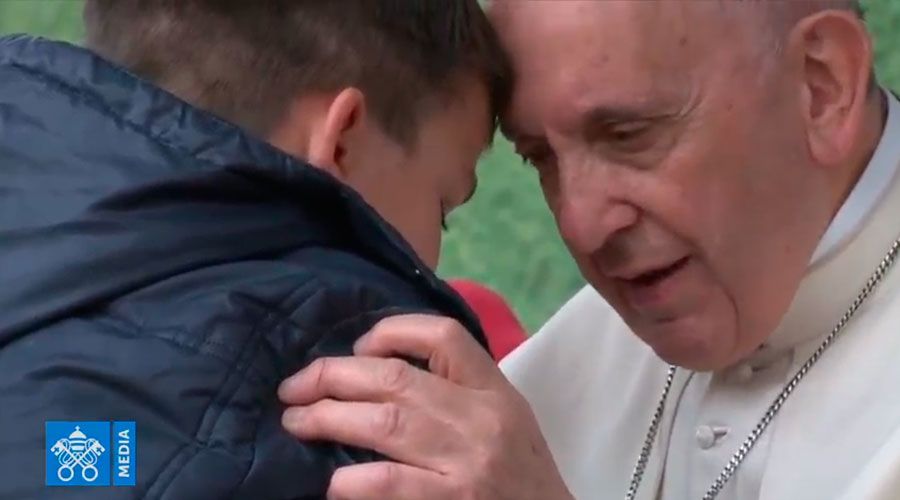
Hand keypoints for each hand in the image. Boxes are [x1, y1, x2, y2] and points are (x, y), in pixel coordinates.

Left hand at [278, 314, 572, 499]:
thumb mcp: (504, 417)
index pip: (443, 335)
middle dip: (332, 377)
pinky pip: (388, 483)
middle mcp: (482, 419)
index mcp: (495, 390)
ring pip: (384, 423)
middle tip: (294, 388)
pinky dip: (349, 481)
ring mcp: (467, 463)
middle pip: (395, 377)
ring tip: (296, 421)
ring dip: (327, 419)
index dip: (390, 332)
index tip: (358, 348)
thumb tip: (373, 369)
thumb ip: (456, 390)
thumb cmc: (520, 475)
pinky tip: (330, 482)